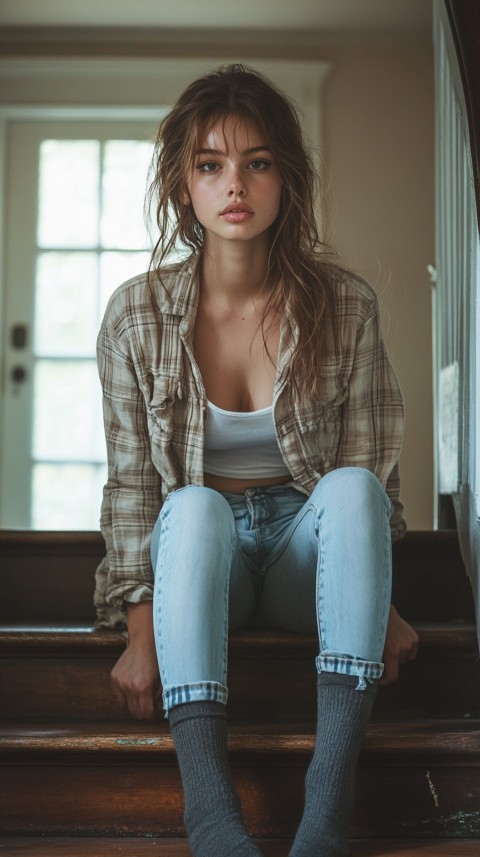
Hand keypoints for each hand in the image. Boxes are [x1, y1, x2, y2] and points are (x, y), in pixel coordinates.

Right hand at [110, 601, 161, 719]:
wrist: (145, 642)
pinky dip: (125, 696)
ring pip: (125, 706)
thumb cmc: (157, 660)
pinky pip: (118, 696)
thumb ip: (159, 698)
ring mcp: (120, 682)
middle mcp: (129, 686)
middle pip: (135, 713)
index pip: (145, 714)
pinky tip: (133, 690)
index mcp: (143, 687)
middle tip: (149, 708)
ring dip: (133, 705)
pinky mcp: (114, 677)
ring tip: (142, 698)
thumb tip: (158, 712)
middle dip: (143, 713)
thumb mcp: (162, 680)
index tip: (155, 716)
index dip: (151, 717)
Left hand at [380, 604, 419, 684]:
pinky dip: (406, 650)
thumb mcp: (370, 646)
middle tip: (382, 654)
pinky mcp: (415, 638)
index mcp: (392, 651)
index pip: (393, 675)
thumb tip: (372, 675)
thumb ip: (374, 661)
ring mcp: (411, 642)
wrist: (381, 611)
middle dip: (390, 663)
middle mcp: (404, 647)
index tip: (380, 680)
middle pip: (399, 665)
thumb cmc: (373, 629)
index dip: (386, 680)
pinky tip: (398, 641)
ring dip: (398, 656)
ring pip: (405, 659)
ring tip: (390, 645)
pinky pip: (412, 652)